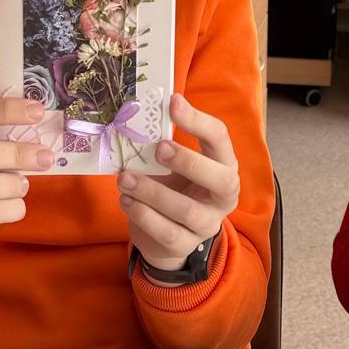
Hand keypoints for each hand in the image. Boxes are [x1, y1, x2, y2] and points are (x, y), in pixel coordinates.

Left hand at [119, 93, 239, 280]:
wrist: (168, 235)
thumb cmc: (174, 188)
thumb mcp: (174, 165)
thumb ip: (165, 145)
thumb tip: (139, 117)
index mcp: (224, 165)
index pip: (220, 139)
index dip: (198, 121)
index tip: (172, 103)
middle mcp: (223, 195)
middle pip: (219, 179)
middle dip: (188, 161)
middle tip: (159, 147)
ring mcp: (207, 223)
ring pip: (187, 210)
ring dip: (153, 192)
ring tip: (125, 178)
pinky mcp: (185, 245)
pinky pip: (166, 231)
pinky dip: (143, 215)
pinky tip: (126, 200)